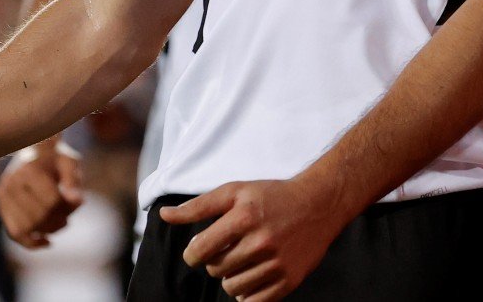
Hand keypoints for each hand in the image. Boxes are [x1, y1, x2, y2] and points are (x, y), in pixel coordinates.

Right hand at [0, 139, 83, 247]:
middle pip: (38, 216)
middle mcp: (11, 183)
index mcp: (29, 170)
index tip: (77, 201)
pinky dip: (30, 243)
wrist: (31, 149)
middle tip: (69, 215)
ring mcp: (3, 196)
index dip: (68, 207)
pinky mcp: (2, 206)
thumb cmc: (55, 157)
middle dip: (59, 220)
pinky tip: (47, 242)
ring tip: (61, 224)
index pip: (51, 201)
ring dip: (47, 231)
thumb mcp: (69, 162)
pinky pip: (14, 233)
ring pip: (25, 228)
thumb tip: (77, 202)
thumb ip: (74, 181)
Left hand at [159, 177, 351, 301]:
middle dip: (215, 262)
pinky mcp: (289, 280)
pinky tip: (253, 275)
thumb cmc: (272, 196)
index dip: (193, 253)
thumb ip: (198, 206)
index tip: (198, 251)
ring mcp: (277, 263)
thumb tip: (164, 215)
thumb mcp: (235, 191)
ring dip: (231, 278)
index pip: (200, 249)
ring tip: (242, 261)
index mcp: (244, 216)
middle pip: (216, 270)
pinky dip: (248, 293)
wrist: (319, 204)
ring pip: (233, 288)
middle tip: (228, 250)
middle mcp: (261, 241)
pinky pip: (254, 301)